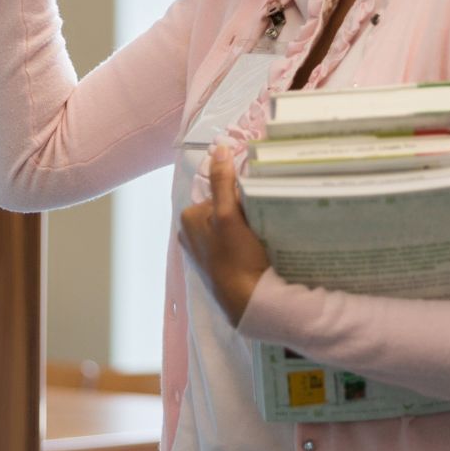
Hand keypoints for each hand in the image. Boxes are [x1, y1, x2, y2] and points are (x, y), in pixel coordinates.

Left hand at [178, 145, 271, 326]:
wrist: (248, 301)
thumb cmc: (236, 258)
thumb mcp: (229, 216)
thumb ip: (223, 183)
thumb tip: (219, 149)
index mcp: (188, 219)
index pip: (219, 192)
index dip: (239, 195)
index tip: (255, 204)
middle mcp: (190, 234)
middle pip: (224, 208)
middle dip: (242, 210)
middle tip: (261, 219)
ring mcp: (203, 251)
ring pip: (229, 225)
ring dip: (246, 225)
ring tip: (261, 235)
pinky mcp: (217, 265)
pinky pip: (233, 242)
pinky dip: (244, 241)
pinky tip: (257, 248)